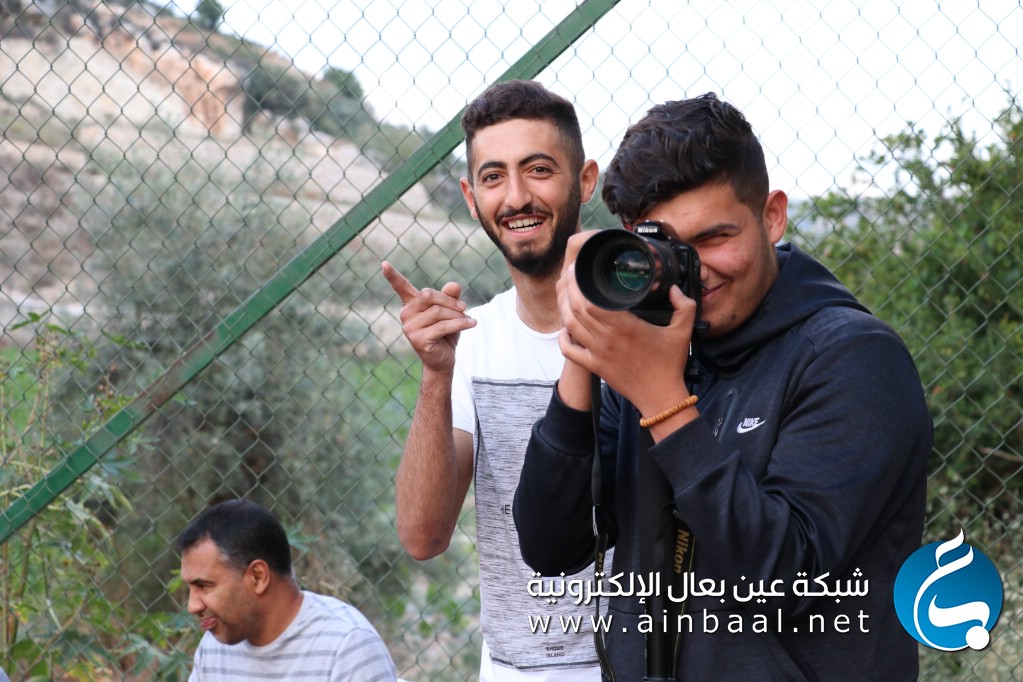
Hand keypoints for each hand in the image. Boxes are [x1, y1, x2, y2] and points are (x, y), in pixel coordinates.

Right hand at [381, 261, 476, 373]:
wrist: (444, 359)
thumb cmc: (446, 332)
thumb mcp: (450, 311)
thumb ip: (450, 296)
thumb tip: (454, 285)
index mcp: (411, 304)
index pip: (401, 287)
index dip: (392, 276)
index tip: (384, 264)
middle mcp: (406, 314)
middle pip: (428, 295)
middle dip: (449, 300)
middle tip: (464, 307)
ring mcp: (409, 328)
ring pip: (438, 312)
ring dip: (457, 315)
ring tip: (468, 319)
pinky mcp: (418, 340)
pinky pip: (443, 326)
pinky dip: (461, 324)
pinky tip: (472, 323)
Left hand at [556, 246, 695, 413]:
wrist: (660, 397)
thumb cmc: (670, 364)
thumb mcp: (683, 331)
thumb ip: (684, 305)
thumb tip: (675, 288)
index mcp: (625, 326)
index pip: (592, 301)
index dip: (580, 284)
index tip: (579, 270)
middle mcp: (607, 338)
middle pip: (577, 309)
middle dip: (569, 289)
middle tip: (570, 274)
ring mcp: (598, 353)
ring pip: (570, 326)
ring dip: (563, 308)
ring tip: (565, 292)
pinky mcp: (594, 366)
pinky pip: (570, 351)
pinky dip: (562, 338)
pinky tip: (565, 328)